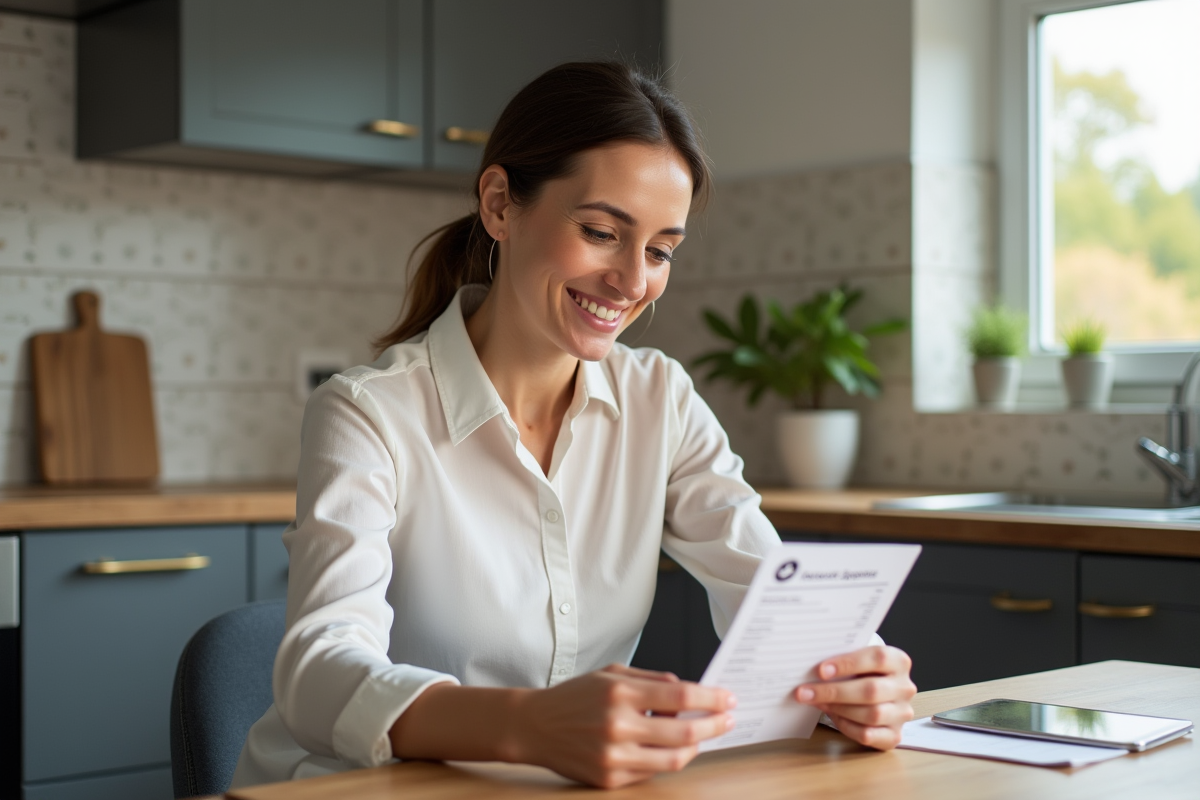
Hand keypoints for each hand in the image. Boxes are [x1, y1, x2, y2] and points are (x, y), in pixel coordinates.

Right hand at [509, 664, 735, 788]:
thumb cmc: (575, 696)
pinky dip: (667, 759)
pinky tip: (671, 747)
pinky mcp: (609, 778)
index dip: (711, 699)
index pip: (679, 697)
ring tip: (702, 736)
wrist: (535, 726)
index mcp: (620, 693)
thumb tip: (686, 691)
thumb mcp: (612, 672)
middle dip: (713, 725)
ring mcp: (613, 756)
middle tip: (727, 719)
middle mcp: (617, 725)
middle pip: (684, 732)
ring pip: (673, 759)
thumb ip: (651, 679)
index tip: (728, 699)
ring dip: (696, 747)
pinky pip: (652, 772)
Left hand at [794, 646, 915, 749]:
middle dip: (835, 692)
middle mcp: (904, 687)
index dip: (848, 663)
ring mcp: (902, 713)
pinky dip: (846, 726)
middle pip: (872, 690)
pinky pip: (868, 735)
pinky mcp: (894, 735)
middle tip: (806, 692)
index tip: (821, 670)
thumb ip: (843, 661)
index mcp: (899, 662)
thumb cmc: (862, 673)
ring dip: (838, 709)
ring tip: (817, 702)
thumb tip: (811, 669)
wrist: (878, 694)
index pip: (878, 658)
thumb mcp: (857, 661)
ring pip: (871, 714)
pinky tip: (832, 716)